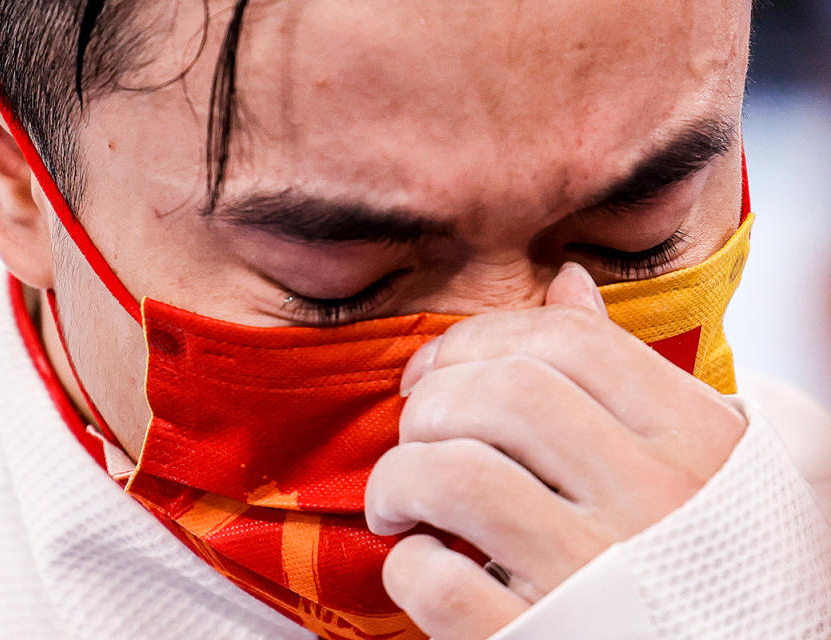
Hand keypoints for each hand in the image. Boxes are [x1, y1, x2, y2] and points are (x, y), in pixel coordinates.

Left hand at [364, 262, 746, 639]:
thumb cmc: (696, 556)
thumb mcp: (693, 456)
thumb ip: (625, 372)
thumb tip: (567, 285)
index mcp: (695, 442)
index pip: (568, 342)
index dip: (475, 339)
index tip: (431, 369)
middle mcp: (654, 502)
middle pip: (502, 396)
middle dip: (429, 405)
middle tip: (415, 434)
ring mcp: (596, 575)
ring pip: (454, 477)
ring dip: (397, 478)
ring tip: (398, 500)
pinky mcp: (539, 639)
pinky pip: (440, 581)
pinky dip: (407, 566)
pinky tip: (423, 562)